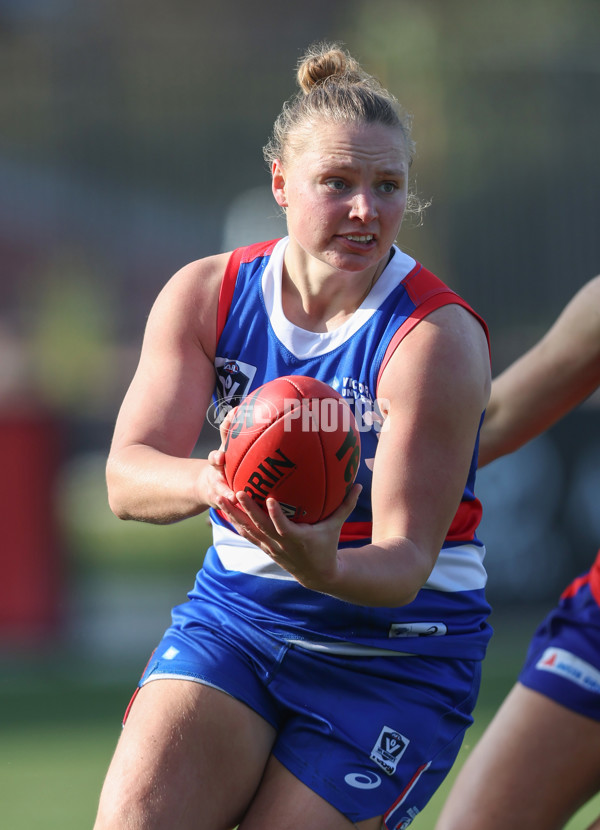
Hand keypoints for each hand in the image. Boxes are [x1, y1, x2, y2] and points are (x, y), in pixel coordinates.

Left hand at [218, 483, 361, 592]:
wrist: (316, 574)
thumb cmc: (327, 545)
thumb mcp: (336, 526)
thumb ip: (345, 505)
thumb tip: (358, 483)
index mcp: (296, 539)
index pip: (283, 526)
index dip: (275, 514)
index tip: (268, 499)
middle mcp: (279, 543)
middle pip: (259, 526)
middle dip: (247, 509)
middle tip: (236, 491)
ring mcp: (269, 546)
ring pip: (247, 529)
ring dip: (233, 514)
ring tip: (219, 497)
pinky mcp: (263, 546)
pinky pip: (246, 533)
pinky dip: (235, 521)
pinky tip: (223, 508)